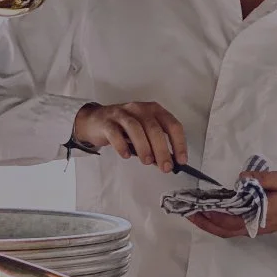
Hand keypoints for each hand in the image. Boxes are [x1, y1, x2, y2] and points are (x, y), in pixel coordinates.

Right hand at [73, 101, 187, 172]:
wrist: (96, 120)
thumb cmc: (124, 128)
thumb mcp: (143, 133)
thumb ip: (154, 146)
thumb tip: (166, 162)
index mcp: (154, 110)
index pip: (172, 125)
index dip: (179, 143)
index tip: (181, 160)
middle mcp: (140, 109)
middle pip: (154, 128)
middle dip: (162, 150)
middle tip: (165, 167)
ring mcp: (122, 114)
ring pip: (136, 128)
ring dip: (144, 147)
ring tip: (147, 162)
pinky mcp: (107, 122)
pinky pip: (115, 133)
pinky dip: (122, 146)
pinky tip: (126, 155)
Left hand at [189, 171, 276, 238]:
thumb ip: (264, 179)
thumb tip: (242, 179)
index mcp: (261, 214)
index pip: (232, 217)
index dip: (215, 214)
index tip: (200, 206)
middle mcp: (253, 225)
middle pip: (223, 229)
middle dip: (204, 221)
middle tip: (187, 212)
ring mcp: (251, 229)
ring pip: (225, 232)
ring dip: (207, 225)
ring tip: (192, 214)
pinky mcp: (251, 228)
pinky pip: (229, 230)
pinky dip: (216, 225)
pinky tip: (207, 216)